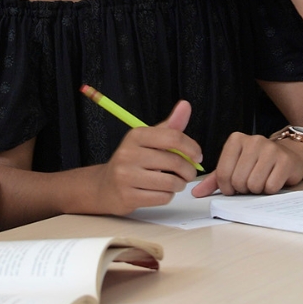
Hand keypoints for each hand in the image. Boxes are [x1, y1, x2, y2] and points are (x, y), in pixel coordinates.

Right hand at [87, 100, 201, 215]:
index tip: (197, 156)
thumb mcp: (148, 140)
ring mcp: (126, 176)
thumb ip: (170, 126)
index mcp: (136, 136)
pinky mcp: (128, 196)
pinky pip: (162, 198)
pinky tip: (160, 191)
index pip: (173, 137)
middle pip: (174, 162)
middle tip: (188, 173)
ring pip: (171, 182)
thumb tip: (185, 105)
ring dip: (179, 184)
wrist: (105, 185)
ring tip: (174, 182)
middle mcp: (129, 153)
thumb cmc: (132, 161)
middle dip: (189, 170)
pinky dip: (168, 196)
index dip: (192, 148)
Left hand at [192, 133, 302, 196]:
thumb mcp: (235, 166)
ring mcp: (270, 149)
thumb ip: (215, 179)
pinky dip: (270, 190)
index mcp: (236, 140)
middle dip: (243, 189)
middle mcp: (253, 140)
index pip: (223, 173)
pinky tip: (273, 180)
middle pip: (238, 180)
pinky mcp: (285, 161)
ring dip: (257, 190)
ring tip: (262, 180)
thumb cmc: (258, 163)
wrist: (290, 155)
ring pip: (254, 185)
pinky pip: (270, 187)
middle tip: (251, 183)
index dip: (227, 188)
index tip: (234, 187)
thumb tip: (196, 192)